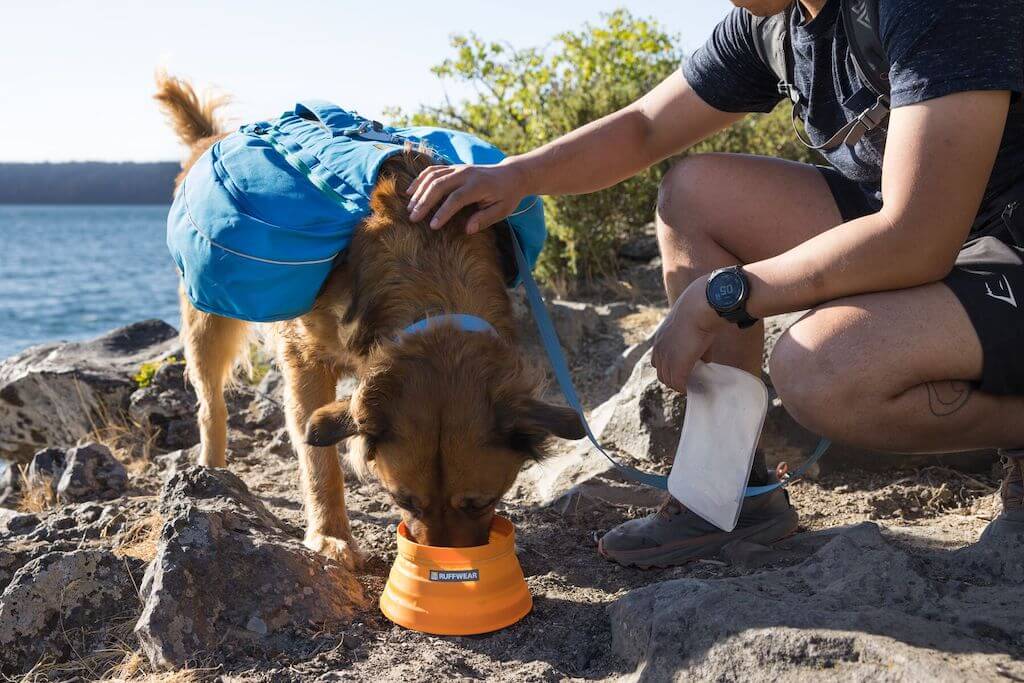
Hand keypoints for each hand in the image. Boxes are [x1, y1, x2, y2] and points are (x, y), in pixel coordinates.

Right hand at [406, 160, 528, 233]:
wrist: (511, 174)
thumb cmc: (507, 196)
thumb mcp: (502, 210)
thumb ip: (485, 219)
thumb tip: (468, 230)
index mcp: (478, 185)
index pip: (456, 198)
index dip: (443, 212)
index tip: (433, 226)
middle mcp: (466, 174)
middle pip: (439, 185)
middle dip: (424, 202)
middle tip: (413, 218)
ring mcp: (458, 168)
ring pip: (433, 176)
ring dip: (419, 191)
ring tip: (409, 208)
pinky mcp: (453, 167)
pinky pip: (432, 170)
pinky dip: (420, 180)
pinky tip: (410, 192)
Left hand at [651, 276, 728, 392]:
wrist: (699, 307)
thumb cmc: (699, 311)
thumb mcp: (693, 327)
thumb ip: (695, 343)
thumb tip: (705, 358)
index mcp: (661, 339)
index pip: (659, 361)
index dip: (670, 368)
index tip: (683, 370)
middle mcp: (659, 349)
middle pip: (661, 373)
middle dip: (673, 378)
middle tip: (687, 381)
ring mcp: (666, 358)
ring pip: (668, 380)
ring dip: (679, 384)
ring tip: (691, 385)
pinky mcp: (677, 366)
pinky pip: (678, 384)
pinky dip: (684, 388)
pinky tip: (692, 388)